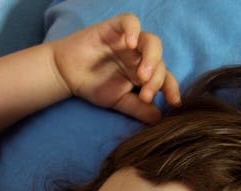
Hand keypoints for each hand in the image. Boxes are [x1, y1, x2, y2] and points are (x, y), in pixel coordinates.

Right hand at [50, 13, 179, 123]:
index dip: (172, 89)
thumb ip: (138, 108)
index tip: (174, 103)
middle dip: (156, 80)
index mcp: (144, 73)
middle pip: (160, 62)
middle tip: (145, 95)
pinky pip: (130, 22)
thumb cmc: (92, 86)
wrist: (65, 74)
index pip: (165, 78)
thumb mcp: (118, 102)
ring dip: (151, 58)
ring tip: (141, 74)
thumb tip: (159, 119)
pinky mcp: (115, 28)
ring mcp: (129, 41)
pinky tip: (129, 43)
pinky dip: (133, 30)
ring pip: (151, 41)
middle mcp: (140, 56)